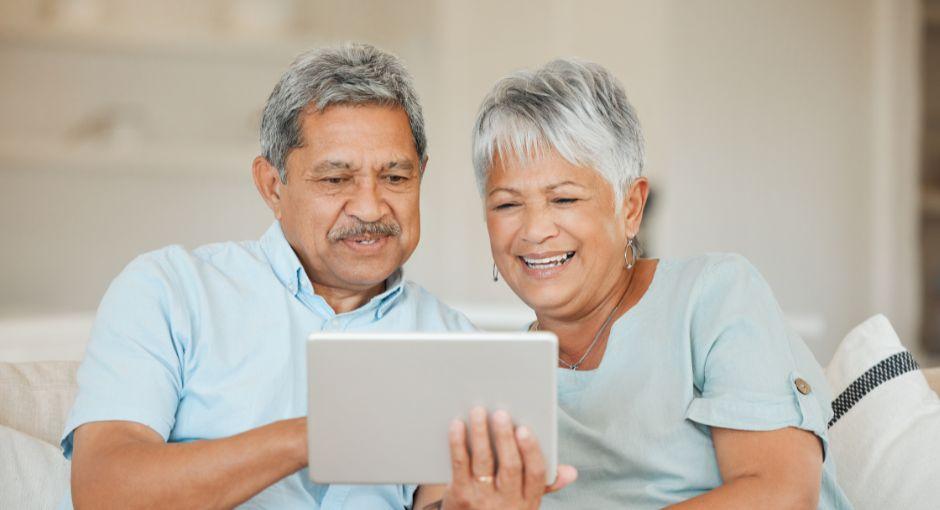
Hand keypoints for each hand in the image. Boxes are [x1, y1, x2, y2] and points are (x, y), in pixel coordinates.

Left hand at [442, 407, 576, 509]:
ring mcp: (483, 500)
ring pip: (483, 462)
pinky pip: (459, 465)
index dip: (531, 450)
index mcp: (529, 500)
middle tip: (500, 413)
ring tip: (478, 411)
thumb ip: (546, 483)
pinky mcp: (460, 496)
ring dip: (481, 434)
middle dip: (505, 438)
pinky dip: (458, 443)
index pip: (536, 474)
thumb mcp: (525, 501)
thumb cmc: (501, 507)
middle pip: (510, 467)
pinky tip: (457, 424)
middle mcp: (508, 502)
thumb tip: (572, 472)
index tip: (524, 428)